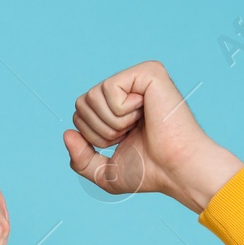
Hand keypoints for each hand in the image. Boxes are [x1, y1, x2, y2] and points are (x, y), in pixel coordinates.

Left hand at [63, 60, 243, 213]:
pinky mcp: (148, 72)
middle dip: (99, 130)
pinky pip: (109, 89)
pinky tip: (145, 113)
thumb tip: (67, 133)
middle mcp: (128, 88)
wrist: (176, 170)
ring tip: (139, 125)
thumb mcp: (104, 172)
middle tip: (130, 134)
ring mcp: (138, 77)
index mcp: (119, 106)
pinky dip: (122, 111)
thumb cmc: (149, 172)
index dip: (93, 135)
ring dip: (112, 123)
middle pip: (81, 103)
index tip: (123, 141)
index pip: (80, 112)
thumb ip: (80, 158)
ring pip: (92, 96)